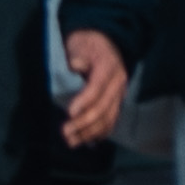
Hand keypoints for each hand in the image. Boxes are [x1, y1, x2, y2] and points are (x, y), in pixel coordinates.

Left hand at [58, 27, 129, 151]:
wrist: (104, 42)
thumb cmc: (87, 43)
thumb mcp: (80, 43)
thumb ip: (77, 55)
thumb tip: (75, 65)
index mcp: (108, 68)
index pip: (97, 88)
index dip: (84, 102)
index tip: (70, 113)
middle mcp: (118, 84)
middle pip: (103, 108)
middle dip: (84, 123)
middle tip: (65, 132)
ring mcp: (119, 95)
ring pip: (108, 118)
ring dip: (90, 132)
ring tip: (72, 141)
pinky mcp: (116, 102)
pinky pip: (111, 120)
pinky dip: (100, 132)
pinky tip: (88, 140)